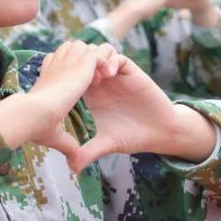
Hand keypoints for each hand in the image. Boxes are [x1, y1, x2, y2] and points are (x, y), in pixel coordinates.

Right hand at [0, 41, 112, 154]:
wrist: (31, 116)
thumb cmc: (34, 127)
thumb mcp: (55, 135)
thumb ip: (68, 145)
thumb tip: (74, 166)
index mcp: (48, 81)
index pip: (58, 64)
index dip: (71, 72)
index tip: (83, 88)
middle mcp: (56, 68)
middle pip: (71, 50)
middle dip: (84, 62)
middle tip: (95, 82)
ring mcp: (67, 62)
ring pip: (83, 47)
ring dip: (94, 59)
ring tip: (103, 78)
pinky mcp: (80, 62)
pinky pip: (97, 52)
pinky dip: (104, 60)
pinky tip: (108, 76)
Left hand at [68, 56, 216, 171]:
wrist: (158, 131)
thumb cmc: (130, 136)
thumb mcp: (105, 144)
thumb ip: (88, 152)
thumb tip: (72, 168)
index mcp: (88, 95)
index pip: (70, 76)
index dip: (64, 77)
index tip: (62, 87)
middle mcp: (99, 82)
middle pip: (81, 59)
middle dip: (77, 64)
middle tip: (77, 79)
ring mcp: (114, 75)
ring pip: (97, 52)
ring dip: (93, 60)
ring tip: (95, 77)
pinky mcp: (129, 71)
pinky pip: (117, 57)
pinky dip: (110, 61)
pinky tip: (109, 75)